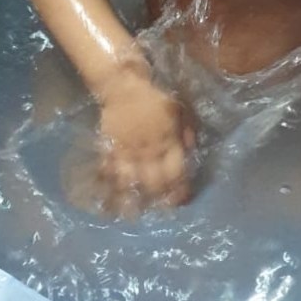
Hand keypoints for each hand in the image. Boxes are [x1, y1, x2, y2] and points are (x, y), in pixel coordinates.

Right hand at [97, 70, 195, 216]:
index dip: (179, 189)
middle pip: (153, 181)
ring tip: (134, 216)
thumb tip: (192, 151)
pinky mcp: (108, 148)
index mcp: (167, 139)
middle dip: (159, 200)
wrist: (123, 84)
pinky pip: (109, 172)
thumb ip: (186, 132)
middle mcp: (147, 149)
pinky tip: (110, 203)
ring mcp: (126, 150)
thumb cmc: (156, 96)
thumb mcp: (180, 109)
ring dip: (133, 200)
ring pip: (130, 181)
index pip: (175, 171)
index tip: (182, 202)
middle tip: (161, 213)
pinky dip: (110, 188)